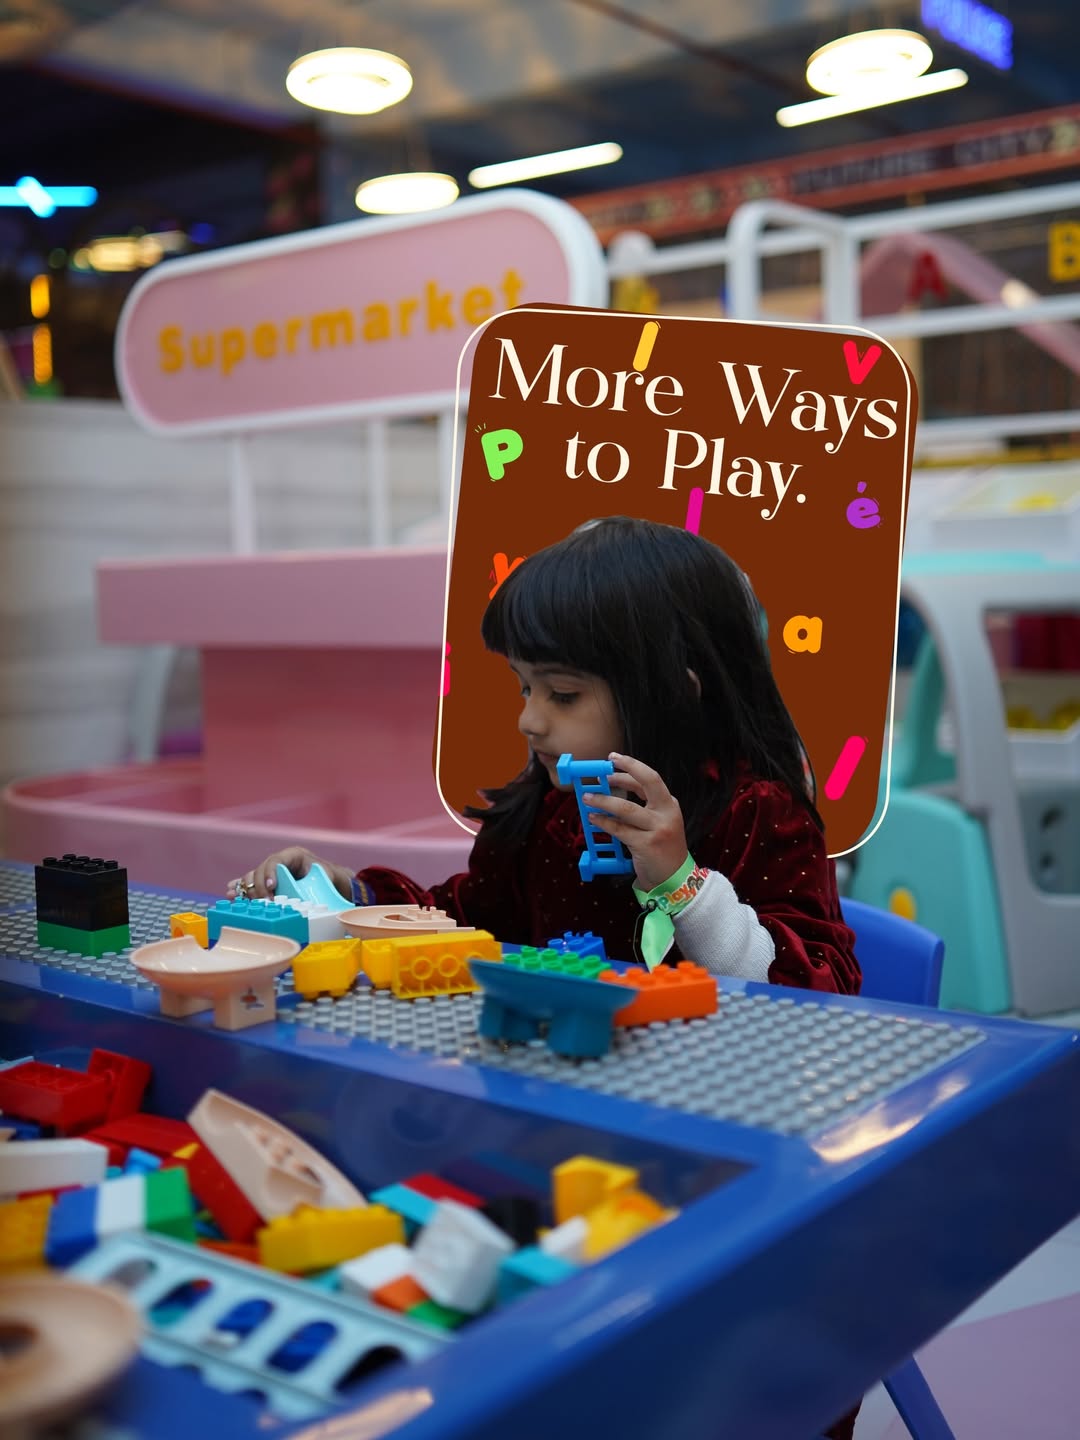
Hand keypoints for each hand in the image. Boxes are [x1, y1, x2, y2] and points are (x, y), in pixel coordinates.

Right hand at [226, 847, 354, 901]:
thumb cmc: (328, 877)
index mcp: (293, 855)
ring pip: (252, 876)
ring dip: (245, 888)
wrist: (327, 882)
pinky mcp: (266, 882)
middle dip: (259, 886)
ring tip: (236, 898)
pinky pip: (250, 883)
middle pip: (261, 870)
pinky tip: (231, 894)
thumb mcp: (327, 876)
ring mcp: (270, 871)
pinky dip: (240, 889)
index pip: (276, 860)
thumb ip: (320, 879)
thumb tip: (314, 891)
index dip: (270, 872)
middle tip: (263, 902)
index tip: (271, 887)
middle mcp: (279, 862)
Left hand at [584, 752, 688, 891]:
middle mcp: (666, 813)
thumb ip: (641, 807)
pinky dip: (604, 822)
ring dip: (603, 801)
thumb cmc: (662, 849)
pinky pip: (619, 829)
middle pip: (648, 782)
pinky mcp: (647, 845)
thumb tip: (611, 790)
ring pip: (626, 808)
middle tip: (603, 770)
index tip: (613, 760)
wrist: (675, 879)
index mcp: (669, 804)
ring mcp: (658, 828)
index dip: (630, 767)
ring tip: (588, 798)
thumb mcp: (659, 823)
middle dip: (624, 771)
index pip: (649, 779)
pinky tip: (594, 819)